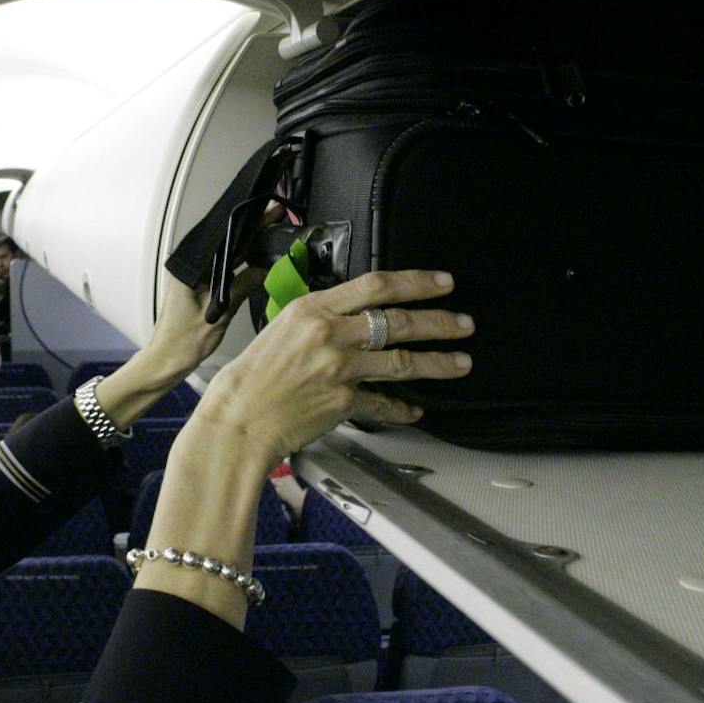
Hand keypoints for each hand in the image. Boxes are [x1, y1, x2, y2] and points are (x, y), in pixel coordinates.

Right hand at [191, 271, 471, 465]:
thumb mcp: (282, 329)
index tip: (443, 282)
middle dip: (439, 322)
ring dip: (438, 363)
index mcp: (312, 308)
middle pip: (398, 321)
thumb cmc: (251, 377)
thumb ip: (320, 318)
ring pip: (402, 362)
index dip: (416, 282)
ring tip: (461, 363)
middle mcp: (328, 334)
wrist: (238, 420)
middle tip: (465, 324)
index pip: (376, 285)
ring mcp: (338, 369)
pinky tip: (416, 409)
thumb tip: (355, 315)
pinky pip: (383, 403)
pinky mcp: (342, 403)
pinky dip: (403, 409)